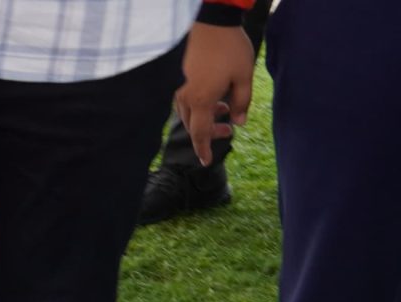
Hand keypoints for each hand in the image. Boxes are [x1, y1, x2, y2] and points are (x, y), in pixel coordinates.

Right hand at [174, 22, 256, 166]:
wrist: (210, 22)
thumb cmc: (229, 48)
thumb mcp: (244, 75)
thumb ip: (242, 102)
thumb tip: (239, 122)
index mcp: (202, 101)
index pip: (200, 134)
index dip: (204, 149)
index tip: (205, 161)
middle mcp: (185, 98)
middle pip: (192, 126)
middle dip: (208, 132)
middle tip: (227, 129)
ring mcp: (177, 88)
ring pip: (187, 114)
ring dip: (204, 117)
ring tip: (224, 108)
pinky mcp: (176, 79)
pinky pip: (183, 101)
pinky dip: (197, 105)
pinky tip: (211, 96)